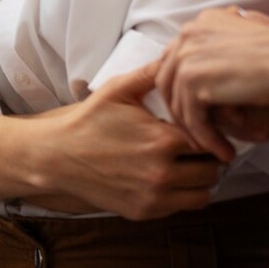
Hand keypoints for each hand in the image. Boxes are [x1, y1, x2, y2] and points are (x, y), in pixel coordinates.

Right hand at [28, 64, 224, 219]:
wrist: (56, 157)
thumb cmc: (87, 121)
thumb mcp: (117, 90)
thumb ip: (150, 75)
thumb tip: (175, 55)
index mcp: (162, 140)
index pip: (211, 141)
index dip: (209, 134)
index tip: (201, 130)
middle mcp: (162, 172)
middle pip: (212, 169)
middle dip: (207, 158)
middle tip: (194, 149)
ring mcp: (154, 196)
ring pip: (204, 194)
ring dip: (200, 180)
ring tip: (185, 165)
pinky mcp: (144, 212)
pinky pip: (182, 207)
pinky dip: (182, 195)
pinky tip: (167, 178)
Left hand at [155, 6, 268, 147]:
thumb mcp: (251, 37)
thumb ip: (225, 44)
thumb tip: (208, 65)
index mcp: (199, 23)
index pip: (175, 61)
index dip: (181, 90)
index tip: (192, 112)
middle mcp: (187, 35)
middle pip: (170, 83)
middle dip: (183, 113)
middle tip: (200, 136)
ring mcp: (186, 57)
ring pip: (180, 105)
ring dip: (198, 132)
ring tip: (217, 149)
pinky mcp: (193, 82)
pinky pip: (193, 119)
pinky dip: (208, 139)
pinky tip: (225, 151)